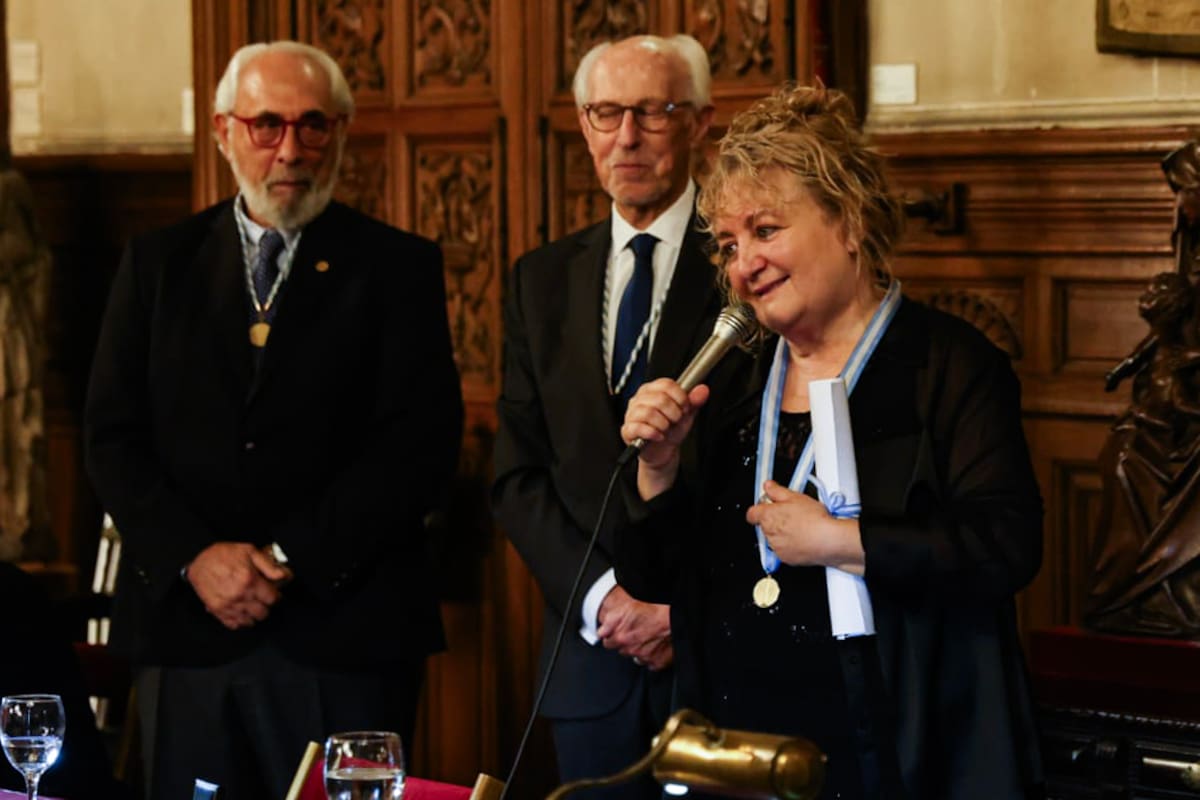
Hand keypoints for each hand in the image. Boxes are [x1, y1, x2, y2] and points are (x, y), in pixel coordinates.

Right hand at [185, 542, 289, 628]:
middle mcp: (240, 596)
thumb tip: (284, 575)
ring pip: (250, 621)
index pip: (272, 599)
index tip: (273, 593)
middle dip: (265, 606)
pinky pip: (234, 625)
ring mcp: (228, 605)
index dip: (276, 596)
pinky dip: (240, 621)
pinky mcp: (217, 611)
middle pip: (263, 613)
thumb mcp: (250, 551)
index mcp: (250, 581)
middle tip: (263, 599)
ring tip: (253, 605)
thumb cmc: (223, 554)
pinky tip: (242, 612)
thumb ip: (269, 566)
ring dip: (254, 614)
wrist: (198, 560)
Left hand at [596, 586, 672, 670]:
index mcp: (619, 636)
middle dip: (625, 642)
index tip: (613, 633)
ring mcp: (643, 657)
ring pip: (635, 656)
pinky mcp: (656, 662)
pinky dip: (652, 656)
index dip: (611, 635)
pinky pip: (650, 663)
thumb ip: (610, 621)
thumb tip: (602, 630)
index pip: (606, 641)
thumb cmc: (654, 608)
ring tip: (647, 637)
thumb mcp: (626, 608)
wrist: (673, 617)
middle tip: (635, 632)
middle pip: (620, 649)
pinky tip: (656, 646)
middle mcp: (629, 648)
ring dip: (638, 649)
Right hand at [620, 379, 709, 497]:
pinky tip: (659, 436)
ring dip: (663, 424)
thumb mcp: (686, 415)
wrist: (664, 452)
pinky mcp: (627, 430)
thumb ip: (694, 401)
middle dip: (673, 413)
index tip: (685, 407)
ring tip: (666, 429)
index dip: (680, 397)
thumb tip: (702, 390)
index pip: (666, 384)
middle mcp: (639, 399)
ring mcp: (631, 414)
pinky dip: (653, 433)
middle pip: (659, 398)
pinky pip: (638, 427)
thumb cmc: (671, 431)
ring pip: (648, 412)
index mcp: (652, 390)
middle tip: (675, 420)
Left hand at [745, 481, 864, 572]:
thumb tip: (768, 486)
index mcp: (767, 516)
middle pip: (764, 525)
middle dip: (775, 520)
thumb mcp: (795, 497)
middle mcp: (769, 533)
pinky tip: (803, 539)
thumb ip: (777, 491)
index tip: (769, 506)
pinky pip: (783, 551)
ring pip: (774, 538)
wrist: (829, 540)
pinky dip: (790, 546)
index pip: (752, 514)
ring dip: (782, 533)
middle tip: (791, 515)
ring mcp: (777, 547)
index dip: (760, 509)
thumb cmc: (814, 519)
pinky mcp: (786, 559)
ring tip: (800, 527)